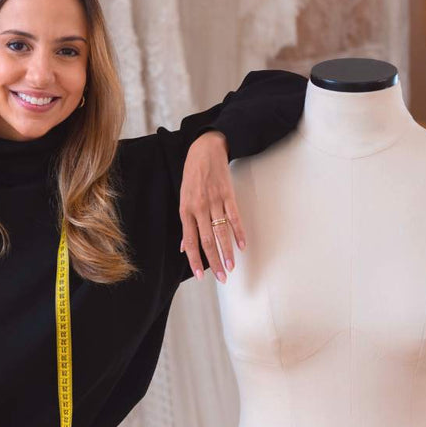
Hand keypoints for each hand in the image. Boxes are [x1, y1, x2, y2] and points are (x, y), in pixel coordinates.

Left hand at [179, 131, 246, 281]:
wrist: (205, 149)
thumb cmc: (192, 175)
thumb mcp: (183, 198)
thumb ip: (186, 223)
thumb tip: (184, 247)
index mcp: (186, 210)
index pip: (190, 241)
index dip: (194, 260)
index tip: (199, 276)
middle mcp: (199, 208)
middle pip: (207, 240)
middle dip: (214, 262)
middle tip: (221, 277)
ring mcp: (214, 201)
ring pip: (221, 232)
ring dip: (227, 251)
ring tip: (231, 267)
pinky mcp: (228, 194)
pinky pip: (234, 217)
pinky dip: (239, 232)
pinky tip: (242, 246)